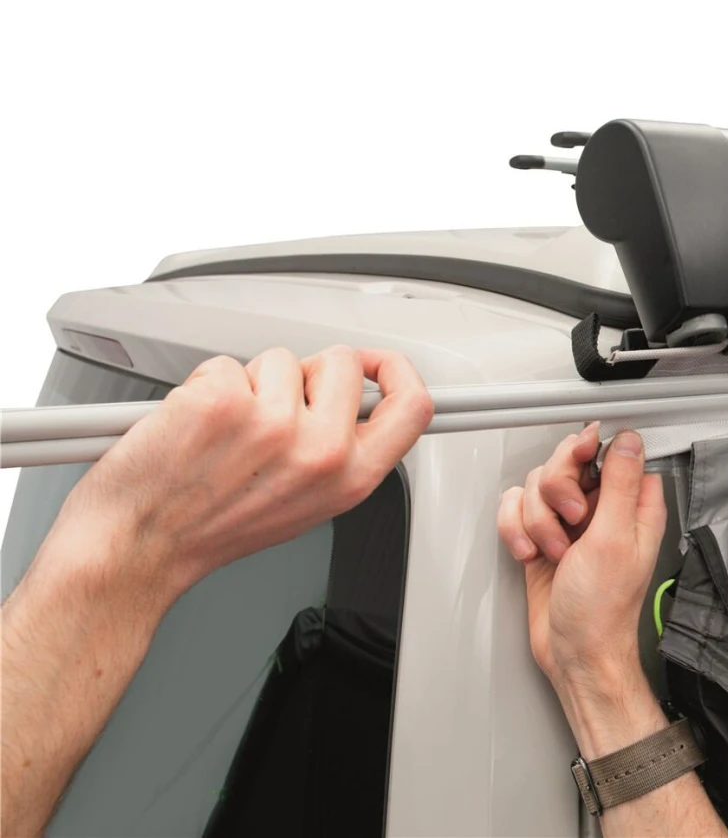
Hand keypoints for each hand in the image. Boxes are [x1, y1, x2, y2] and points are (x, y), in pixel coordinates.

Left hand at [51, 346, 433, 599]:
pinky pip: (227, 364)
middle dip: (308, 373)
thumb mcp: (304, 503)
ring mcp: (274, 424)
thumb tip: (350, 403)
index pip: (411, 406)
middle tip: (274, 409)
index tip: (377, 364)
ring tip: (225, 430)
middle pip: (343, 364)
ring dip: (250, 383)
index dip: (397, 371)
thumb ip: (339, 452)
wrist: (137, 547)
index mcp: (349, 479)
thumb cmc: (207, 530)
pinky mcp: (224, 402)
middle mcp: (321, 452)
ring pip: (279, 359)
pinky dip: (205, 385)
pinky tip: (196, 426)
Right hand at [497, 426, 666, 695]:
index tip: (579, 462)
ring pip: (536, 486)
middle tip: (569, 520)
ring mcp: (570, 524)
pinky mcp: (541, 537)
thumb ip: (619, 484)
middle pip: (566, 463)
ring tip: (554, 551)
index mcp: (633, 506)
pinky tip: (530, 554)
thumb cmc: (603, 610)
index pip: (611, 451)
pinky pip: (515, 511)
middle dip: (556, 490)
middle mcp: (602, 509)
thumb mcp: (614, 539)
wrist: (575, 652)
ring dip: (537, 520)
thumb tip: (628, 439)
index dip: (590, 450)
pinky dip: (516, 531)